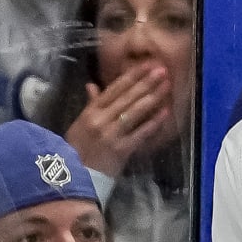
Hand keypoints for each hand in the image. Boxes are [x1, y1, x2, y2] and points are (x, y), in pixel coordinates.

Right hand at [64, 62, 171, 178]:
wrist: (74, 176)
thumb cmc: (78, 149)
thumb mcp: (80, 124)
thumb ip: (91, 104)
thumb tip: (92, 85)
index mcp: (90, 112)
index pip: (113, 89)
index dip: (131, 76)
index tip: (146, 65)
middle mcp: (100, 120)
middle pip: (126, 97)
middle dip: (145, 82)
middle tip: (162, 69)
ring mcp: (111, 134)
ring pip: (134, 112)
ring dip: (152, 97)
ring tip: (167, 85)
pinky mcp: (121, 150)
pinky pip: (140, 133)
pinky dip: (153, 122)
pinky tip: (166, 112)